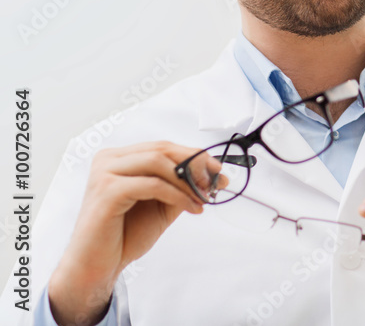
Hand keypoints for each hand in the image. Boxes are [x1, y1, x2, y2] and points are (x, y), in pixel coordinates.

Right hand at [48, 141, 217, 325]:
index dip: (195, 156)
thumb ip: (182, 187)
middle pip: (162, 149)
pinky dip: (177, 195)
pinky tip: (191, 208)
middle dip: (195, 164)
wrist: (98, 265)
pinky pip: (153, 185)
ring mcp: (105, 173)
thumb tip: (214, 176)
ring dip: (187, 180)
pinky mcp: (107, 191)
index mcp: (120, 158)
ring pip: (158, 162)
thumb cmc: (125, 235)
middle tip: (215, 182)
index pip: (164, 147)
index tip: (218, 170)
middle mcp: (109, 159)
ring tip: (203, 198)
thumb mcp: (162, 205)